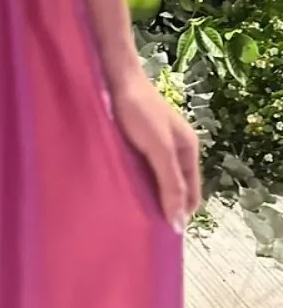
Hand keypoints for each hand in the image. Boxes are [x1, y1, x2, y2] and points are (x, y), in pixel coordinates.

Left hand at [110, 66, 200, 231]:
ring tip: (130, 209)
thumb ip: (170, 184)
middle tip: (142, 224)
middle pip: (175, 188)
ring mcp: (157, 143)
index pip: (192, 194)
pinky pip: (142, 168)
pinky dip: (137, 180)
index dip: (180, 212)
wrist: (114, 75)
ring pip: (157, 178)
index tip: (160, 232)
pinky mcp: (138, 139)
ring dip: (148, 193)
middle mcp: (176, 148)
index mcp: (188, 149)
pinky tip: (122, 187)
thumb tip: (179, 224)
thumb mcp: (158, 148)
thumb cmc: (138, 110)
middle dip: (164, 205)